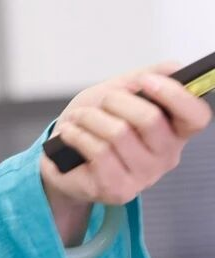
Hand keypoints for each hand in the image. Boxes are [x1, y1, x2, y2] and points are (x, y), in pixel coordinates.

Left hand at [40, 60, 212, 239]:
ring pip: (118, 132)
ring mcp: (144, 177)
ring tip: (79, 120)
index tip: (146, 81)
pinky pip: (98, 151)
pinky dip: (77, 134)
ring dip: (89, 117)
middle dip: (115, 100)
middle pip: (150, 119)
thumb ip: (141, 80)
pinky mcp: (118, 190)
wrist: (61, 157)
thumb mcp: (114, 95)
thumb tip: (173, 67)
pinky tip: (70, 134)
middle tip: (100, 103)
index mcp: (173, 131)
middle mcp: (166, 156)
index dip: (175, 95)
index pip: (196, 116)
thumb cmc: (93, 125)